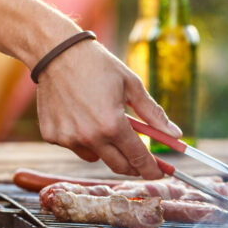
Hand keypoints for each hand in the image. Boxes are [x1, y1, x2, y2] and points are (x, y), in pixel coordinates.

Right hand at [35, 39, 182, 178]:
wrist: (57, 53)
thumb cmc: (98, 65)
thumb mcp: (131, 85)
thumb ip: (153, 114)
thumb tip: (175, 134)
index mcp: (112, 124)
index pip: (139, 158)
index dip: (152, 169)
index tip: (159, 173)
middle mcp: (89, 137)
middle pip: (118, 166)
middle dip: (132, 166)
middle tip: (138, 159)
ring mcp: (68, 138)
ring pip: (94, 156)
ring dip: (104, 148)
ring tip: (100, 121)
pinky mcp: (52, 136)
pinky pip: (73, 146)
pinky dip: (80, 137)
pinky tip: (77, 114)